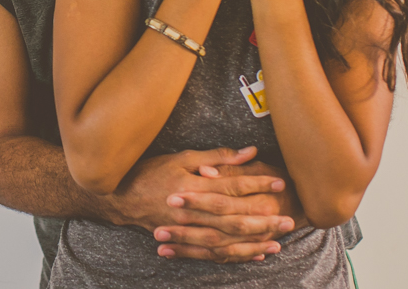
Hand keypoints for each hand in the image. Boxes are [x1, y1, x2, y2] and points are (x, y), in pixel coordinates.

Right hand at [99, 147, 295, 262]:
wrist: (118, 198)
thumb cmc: (150, 172)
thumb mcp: (181, 157)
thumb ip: (216, 157)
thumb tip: (247, 152)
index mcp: (192, 186)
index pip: (232, 186)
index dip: (257, 183)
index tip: (279, 182)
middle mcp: (191, 211)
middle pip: (234, 218)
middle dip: (264, 219)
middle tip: (289, 219)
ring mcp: (187, 230)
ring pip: (227, 241)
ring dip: (254, 242)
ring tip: (278, 241)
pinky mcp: (183, 242)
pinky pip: (214, 254)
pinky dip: (237, 255)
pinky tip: (256, 254)